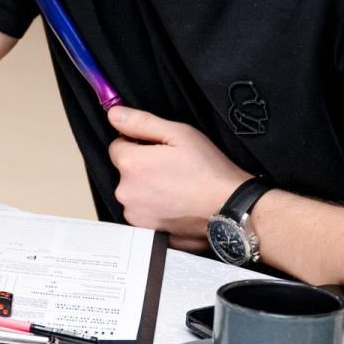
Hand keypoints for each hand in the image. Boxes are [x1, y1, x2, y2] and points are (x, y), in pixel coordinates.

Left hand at [107, 106, 251, 251]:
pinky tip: (175, 203)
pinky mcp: (145, 230)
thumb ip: (141, 122)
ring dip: (147, 188)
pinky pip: (143, 212)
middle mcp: (126, 192)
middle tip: (172, 168)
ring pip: (134, 192)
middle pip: (125, 171)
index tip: (159, 149)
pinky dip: (155, 207)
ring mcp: (135, 214)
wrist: (229, 208)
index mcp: (131, 164)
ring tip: (177, 186)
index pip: (117, 146)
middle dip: (143, 166)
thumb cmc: (209, 171)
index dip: (138, 143)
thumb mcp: (179, 134)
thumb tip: (115, 114)